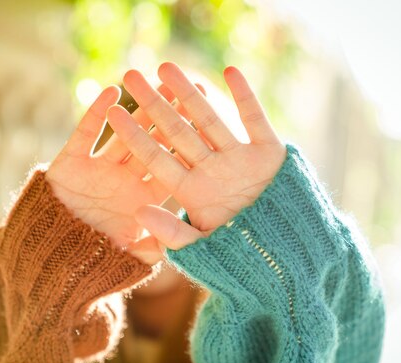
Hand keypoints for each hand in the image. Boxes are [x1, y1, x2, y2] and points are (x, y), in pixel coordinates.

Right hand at [45, 82, 198, 262]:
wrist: (54, 255)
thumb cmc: (96, 258)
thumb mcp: (135, 256)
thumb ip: (161, 248)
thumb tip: (192, 246)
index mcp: (145, 195)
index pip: (173, 166)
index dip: (190, 146)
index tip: (210, 123)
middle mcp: (125, 177)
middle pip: (154, 143)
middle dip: (173, 118)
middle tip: (195, 91)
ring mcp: (99, 168)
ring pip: (124, 133)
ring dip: (139, 109)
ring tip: (158, 83)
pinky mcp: (71, 162)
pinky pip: (85, 135)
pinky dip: (94, 115)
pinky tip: (110, 93)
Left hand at [106, 63, 287, 249]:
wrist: (287, 255)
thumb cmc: (240, 257)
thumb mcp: (200, 249)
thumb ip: (169, 233)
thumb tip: (138, 214)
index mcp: (192, 191)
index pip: (157, 157)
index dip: (135, 135)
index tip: (113, 112)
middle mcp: (211, 170)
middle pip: (178, 131)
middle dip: (155, 104)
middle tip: (131, 74)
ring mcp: (239, 159)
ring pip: (210, 119)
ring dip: (190, 93)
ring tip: (167, 67)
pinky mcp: (269, 153)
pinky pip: (254, 120)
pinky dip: (245, 97)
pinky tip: (229, 70)